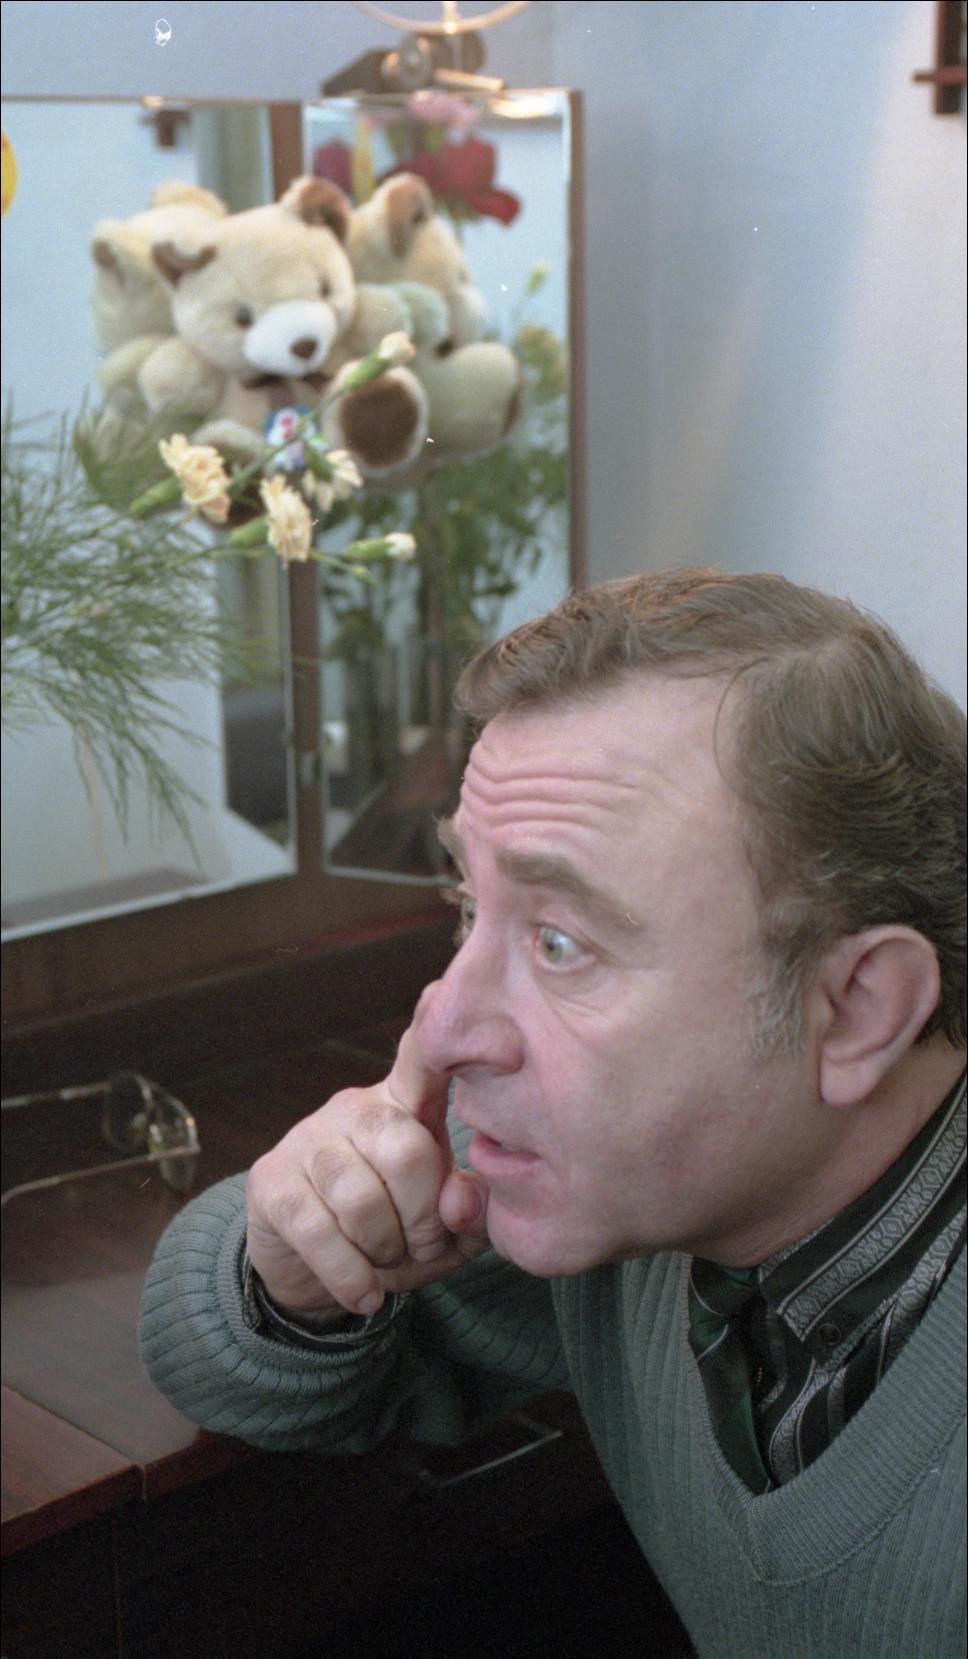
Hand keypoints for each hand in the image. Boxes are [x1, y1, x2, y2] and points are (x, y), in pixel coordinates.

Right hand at [245, 987, 487, 1319]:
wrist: (313, 1276)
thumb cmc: (395, 1236)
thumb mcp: (446, 1232)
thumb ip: (468, 1213)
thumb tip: (460, 1200)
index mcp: (406, 1105)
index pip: (420, 1057)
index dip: (433, 1026)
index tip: (443, 990)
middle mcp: (356, 1108)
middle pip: (405, 1149)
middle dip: (424, 1217)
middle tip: (424, 1244)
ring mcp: (308, 1139)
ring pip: (359, 1196)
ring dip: (384, 1248)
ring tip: (387, 1262)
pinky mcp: (271, 1180)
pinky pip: (317, 1230)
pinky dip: (349, 1274)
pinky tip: (364, 1294)